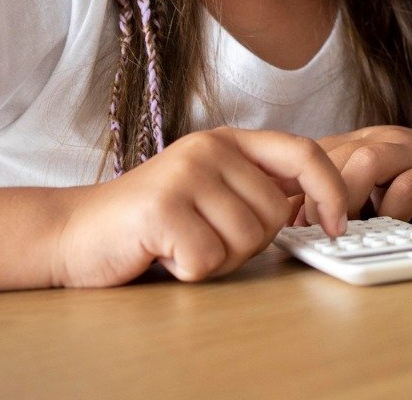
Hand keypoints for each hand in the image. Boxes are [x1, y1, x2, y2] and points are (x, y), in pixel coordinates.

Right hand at [53, 127, 349, 287]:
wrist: (72, 232)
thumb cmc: (150, 221)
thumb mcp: (210, 189)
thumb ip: (257, 187)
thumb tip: (319, 200)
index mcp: (228, 141)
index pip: (303, 153)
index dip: (331, 188)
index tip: (338, 223)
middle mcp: (210, 148)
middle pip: (275, 213)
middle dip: (247, 243)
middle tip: (203, 238)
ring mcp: (185, 175)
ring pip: (245, 240)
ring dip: (216, 259)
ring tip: (180, 244)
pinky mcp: (161, 209)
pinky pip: (208, 261)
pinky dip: (188, 271)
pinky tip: (161, 253)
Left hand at [297, 125, 411, 222]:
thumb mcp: (384, 181)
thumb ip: (353, 193)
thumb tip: (309, 223)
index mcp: (365, 142)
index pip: (316, 155)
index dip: (294, 187)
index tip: (284, 221)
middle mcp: (384, 140)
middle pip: (333, 155)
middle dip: (312, 194)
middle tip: (305, 232)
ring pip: (366, 161)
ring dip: (345, 196)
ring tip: (340, 230)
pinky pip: (409, 185)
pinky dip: (393, 208)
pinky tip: (389, 226)